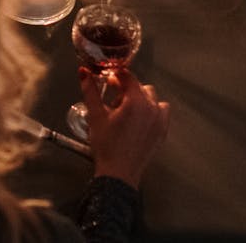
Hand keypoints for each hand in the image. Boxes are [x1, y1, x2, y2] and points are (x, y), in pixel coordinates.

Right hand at [82, 67, 169, 186]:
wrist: (119, 173)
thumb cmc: (106, 145)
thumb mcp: (96, 115)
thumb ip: (90, 90)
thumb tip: (83, 72)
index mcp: (136, 102)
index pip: (128, 77)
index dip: (116, 76)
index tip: (108, 80)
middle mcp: (152, 108)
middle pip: (140, 87)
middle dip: (126, 88)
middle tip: (112, 99)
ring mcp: (160, 120)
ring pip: (152, 98)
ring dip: (140, 98)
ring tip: (126, 110)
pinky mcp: (162, 131)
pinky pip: (161, 112)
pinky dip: (151, 110)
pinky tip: (138, 120)